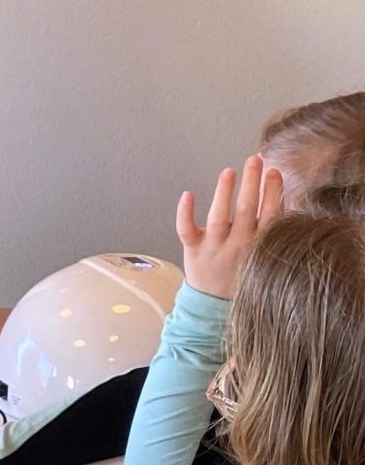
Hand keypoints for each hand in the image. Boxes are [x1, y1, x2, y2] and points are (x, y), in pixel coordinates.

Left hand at [178, 154, 283, 300]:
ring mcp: (213, 248)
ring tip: (229, 171)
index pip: (269, 216)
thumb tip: (279, 193)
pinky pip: (187, 230)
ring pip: (218, 218)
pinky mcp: (193, 250)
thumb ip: (269, 228)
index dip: (273, 193)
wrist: (213, 305)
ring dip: (224, 193)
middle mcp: (236, 246)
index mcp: (257, 246)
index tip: (274, 172)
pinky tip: (188, 194)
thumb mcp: (261, 253)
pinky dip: (185, 213)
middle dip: (252, 184)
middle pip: (245, 211)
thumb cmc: (240, 271)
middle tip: (255, 160)